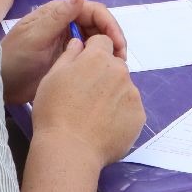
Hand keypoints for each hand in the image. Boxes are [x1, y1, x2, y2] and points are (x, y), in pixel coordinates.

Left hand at [1, 0, 128, 103]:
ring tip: (115, 68)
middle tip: (121, 60)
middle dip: (112, 39)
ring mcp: (67, 42)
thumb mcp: (36, 37)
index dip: (109, 25)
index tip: (118, 44)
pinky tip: (104, 73)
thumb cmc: (14, 58)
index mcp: (59, 13)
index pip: (93, 11)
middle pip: (99, 25)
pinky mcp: (67, 60)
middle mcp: (65, 24)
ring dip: (108, 51)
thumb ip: (58, 16)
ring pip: (96, 41)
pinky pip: (89, 56)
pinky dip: (99, 62)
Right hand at [31, 32, 144, 166]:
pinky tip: (104, 127)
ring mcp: (132, 94)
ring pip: (123, 87)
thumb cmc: (54, 112)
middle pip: (115, 65)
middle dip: (103, 74)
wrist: (69, 150)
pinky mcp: (139, 116)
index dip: (93, 51)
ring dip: (113, 94)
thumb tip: (79, 43)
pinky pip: (130, 108)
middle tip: (85, 95)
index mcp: (98, 58)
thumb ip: (69, 55)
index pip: (103, 41)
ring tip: (94, 115)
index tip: (84, 66)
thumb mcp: (52, 77)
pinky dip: (120, 114)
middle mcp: (120, 71)